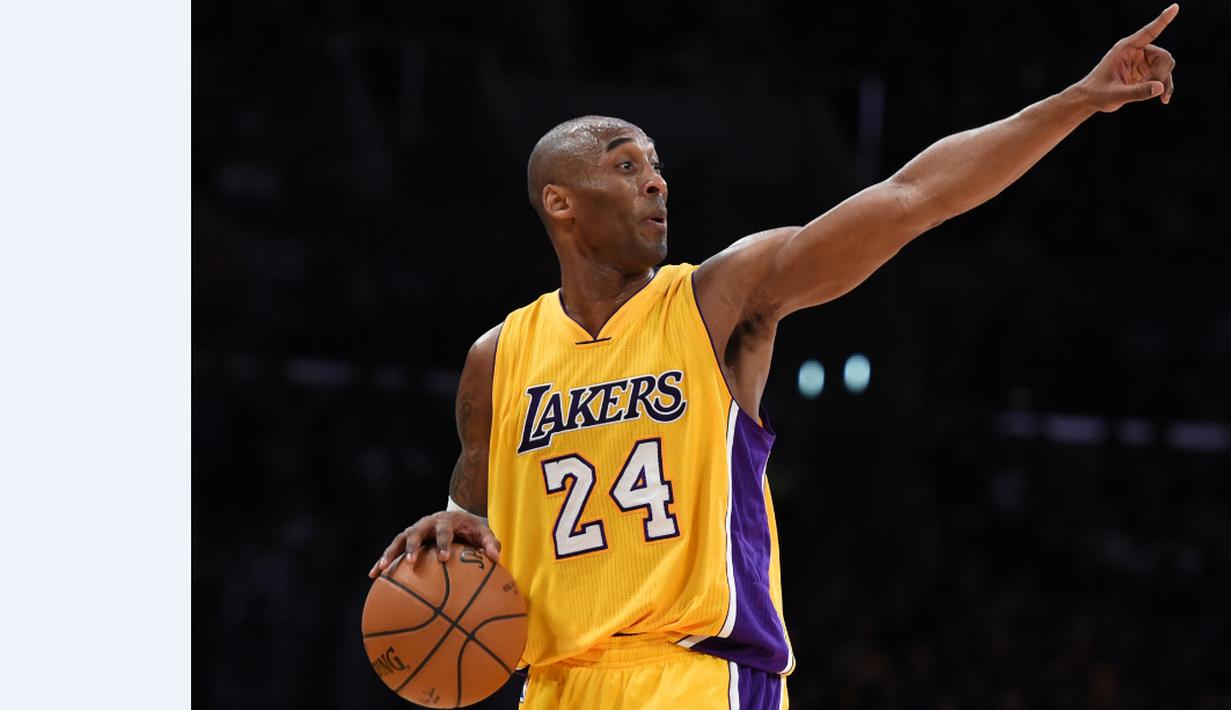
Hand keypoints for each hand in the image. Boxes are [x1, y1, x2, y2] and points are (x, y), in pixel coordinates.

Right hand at [368, 510, 501, 577]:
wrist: (456, 517)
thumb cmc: (471, 529)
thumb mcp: (483, 532)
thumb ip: (490, 543)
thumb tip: (496, 558)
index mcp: (446, 521)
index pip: (444, 531)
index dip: (442, 543)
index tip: (443, 559)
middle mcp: (426, 523)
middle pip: (416, 533)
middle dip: (412, 547)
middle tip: (410, 562)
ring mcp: (414, 530)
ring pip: (398, 540)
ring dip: (390, 554)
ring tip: (382, 570)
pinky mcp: (405, 540)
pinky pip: (391, 551)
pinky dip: (382, 561)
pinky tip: (373, 576)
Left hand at [1076, 4, 1178, 111]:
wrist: (1090, 100)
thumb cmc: (1098, 94)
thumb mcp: (1115, 95)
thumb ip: (1137, 92)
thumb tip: (1160, 87)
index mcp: (1125, 49)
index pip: (1148, 32)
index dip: (1163, 20)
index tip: (1175, 7)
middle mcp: (1136, 52)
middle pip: (1163, 56)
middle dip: (1162, 73)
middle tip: (1156, 89)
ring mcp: (1141, 61)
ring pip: (1165, 66)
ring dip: (1165, 81)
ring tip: (1162, 97)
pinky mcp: (1144, 72)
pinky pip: (1162, 76)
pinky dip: (1164, 86)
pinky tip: (1164, 98)